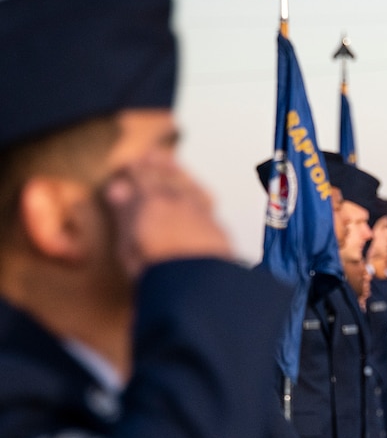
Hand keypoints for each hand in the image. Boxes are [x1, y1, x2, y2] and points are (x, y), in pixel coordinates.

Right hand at [100, 158, 231, 280]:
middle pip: (165, 178)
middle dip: (157, 165)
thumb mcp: (127, 243)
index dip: (135, 170)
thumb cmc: (157, 270)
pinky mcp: (217, 227)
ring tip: (171, 162)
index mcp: (148, 203)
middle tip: (153, 154)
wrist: (197, 283)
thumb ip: (124, 213)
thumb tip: (117, 189)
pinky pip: (206, 199)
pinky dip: (198, 189)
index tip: (131, 162)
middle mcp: (176, 202)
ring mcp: (199, 212)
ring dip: (178, 172)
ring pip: (187, 185)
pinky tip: (198, 190)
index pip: (140, 180)